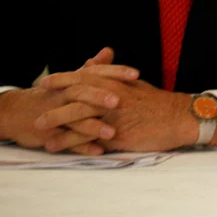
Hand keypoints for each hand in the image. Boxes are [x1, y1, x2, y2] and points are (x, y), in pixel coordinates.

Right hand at [0, 57, 134, 154]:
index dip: (114, 72)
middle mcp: (62, 95)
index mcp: (72, 81)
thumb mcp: (70, 80)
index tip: (136, 74)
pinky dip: (82, 146)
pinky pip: (66, 141)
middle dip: (99, 96)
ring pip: (74, 119)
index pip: (94, 73)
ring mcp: (54, 115)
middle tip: (119, 101)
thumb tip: (108, 51)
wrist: (15, 112)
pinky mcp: (48, 134)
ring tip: (113, 132)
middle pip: (80, 92)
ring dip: (93, 126)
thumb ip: (92, 68)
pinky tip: (99, 151)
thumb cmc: (51, 95)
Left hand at [38, 71, 195, 151]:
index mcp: (117, 82)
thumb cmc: (159, 104)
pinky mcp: (116, 132)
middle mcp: (112, 94)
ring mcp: (113, 113)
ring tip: (40, 128)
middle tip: (36, 104)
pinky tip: (56, 146)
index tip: (46, 81)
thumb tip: (103, 71)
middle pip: (76, 93)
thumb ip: (116, 79)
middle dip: (54, 99)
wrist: (180, 118)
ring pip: (78, 114)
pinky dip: (69, 141)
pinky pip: (87, 136)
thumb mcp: (136, 86)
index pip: (85, 76)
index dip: (63, 78)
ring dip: (56, 120)